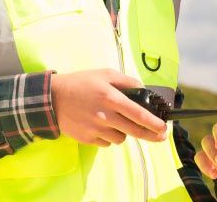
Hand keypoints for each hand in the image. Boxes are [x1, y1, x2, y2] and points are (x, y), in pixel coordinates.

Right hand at [50, 69, 166, 146]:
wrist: (52, 98)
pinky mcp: (88, 139)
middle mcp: (105, 116)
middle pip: (135, 131)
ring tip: (116, 122)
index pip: (139, 114)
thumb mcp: (104, 74)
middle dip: (150, 135)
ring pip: (121, 139)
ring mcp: (96, 129)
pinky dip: (108, 136)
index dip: (154, 123)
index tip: (164, 128)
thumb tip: (143, 90)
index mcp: (111, 98)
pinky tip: (102, 126)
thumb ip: (126, 81)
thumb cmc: (80, 83)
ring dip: (124, 132)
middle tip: (159, 136)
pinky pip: (106, 143)